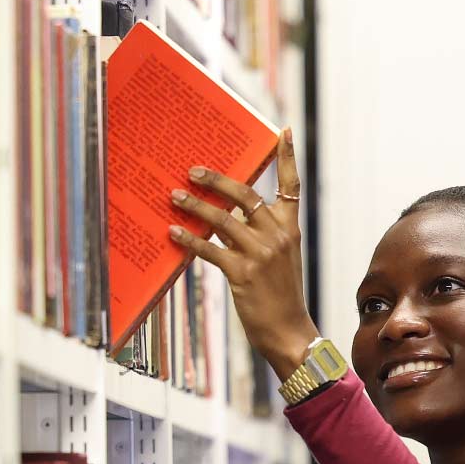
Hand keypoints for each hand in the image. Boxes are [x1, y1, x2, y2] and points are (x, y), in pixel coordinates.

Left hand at [168, 127, 319, 376]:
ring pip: (222, 219)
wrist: (289, 332)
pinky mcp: (242, 273)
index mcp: (289, 229)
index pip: (291, 186)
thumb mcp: (281, 259)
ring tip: (173, 196)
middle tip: (193, 170)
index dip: (288, 157)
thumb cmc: (280, 296)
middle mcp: (277, 236)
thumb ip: (261, 234)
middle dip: (216, 179)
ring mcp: (260, 254)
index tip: (283, 131)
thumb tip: (227, 215)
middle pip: (245, 194)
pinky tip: (173, 232)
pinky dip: (189, 239)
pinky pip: (210, 249)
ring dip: (195, 205)